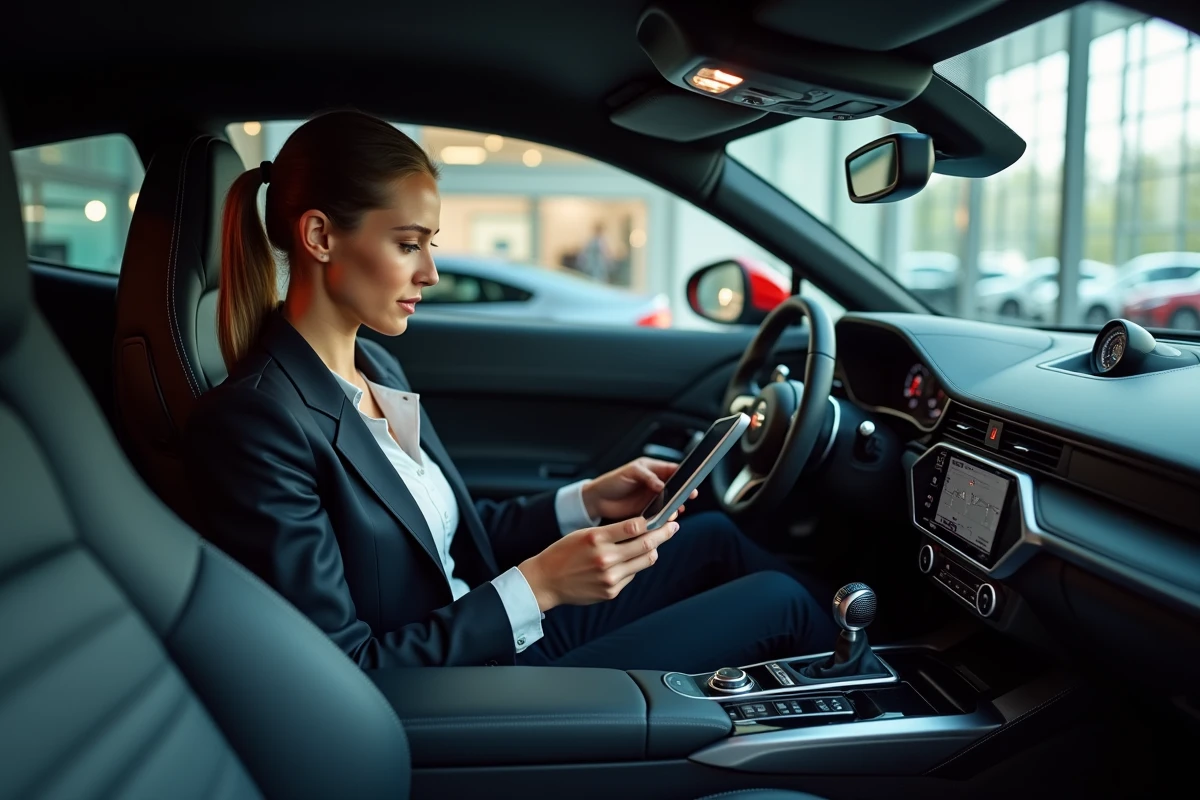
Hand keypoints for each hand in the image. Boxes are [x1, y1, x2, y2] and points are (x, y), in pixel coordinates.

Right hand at [519, 516, 678, 611]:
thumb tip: (642, 528)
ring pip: (644, 561)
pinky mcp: (611, 591)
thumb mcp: (584, 534)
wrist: (546, 580)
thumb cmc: (564, 553)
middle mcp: (605, 558)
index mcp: (596, 538)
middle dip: (664, 534)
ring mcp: (609, 577)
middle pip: (646, 544)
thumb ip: (612, 532)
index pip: (635, 526)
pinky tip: (628, 562)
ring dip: (653, 551)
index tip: (665, 516)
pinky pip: (632, 576)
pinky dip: (634, 566)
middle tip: (673, 527)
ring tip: (655, 544)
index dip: (655, 521)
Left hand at [580, 457, 698, 520]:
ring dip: (676, 505)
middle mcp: (655, 484)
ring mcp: (652, 498)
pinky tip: (669, 517)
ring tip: (677, 509)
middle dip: (683, 491)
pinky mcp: (648, 511)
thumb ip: (647, 476)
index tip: (690, 481)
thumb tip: (662, 485)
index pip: (672, 470)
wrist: (597, 501)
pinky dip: (666, 515)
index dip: (683, 475)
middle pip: (675, 487)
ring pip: (670, 501)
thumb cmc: (611, 481)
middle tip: (690, 496)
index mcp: (652, 469)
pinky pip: (662, 513)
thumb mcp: (630, 472)